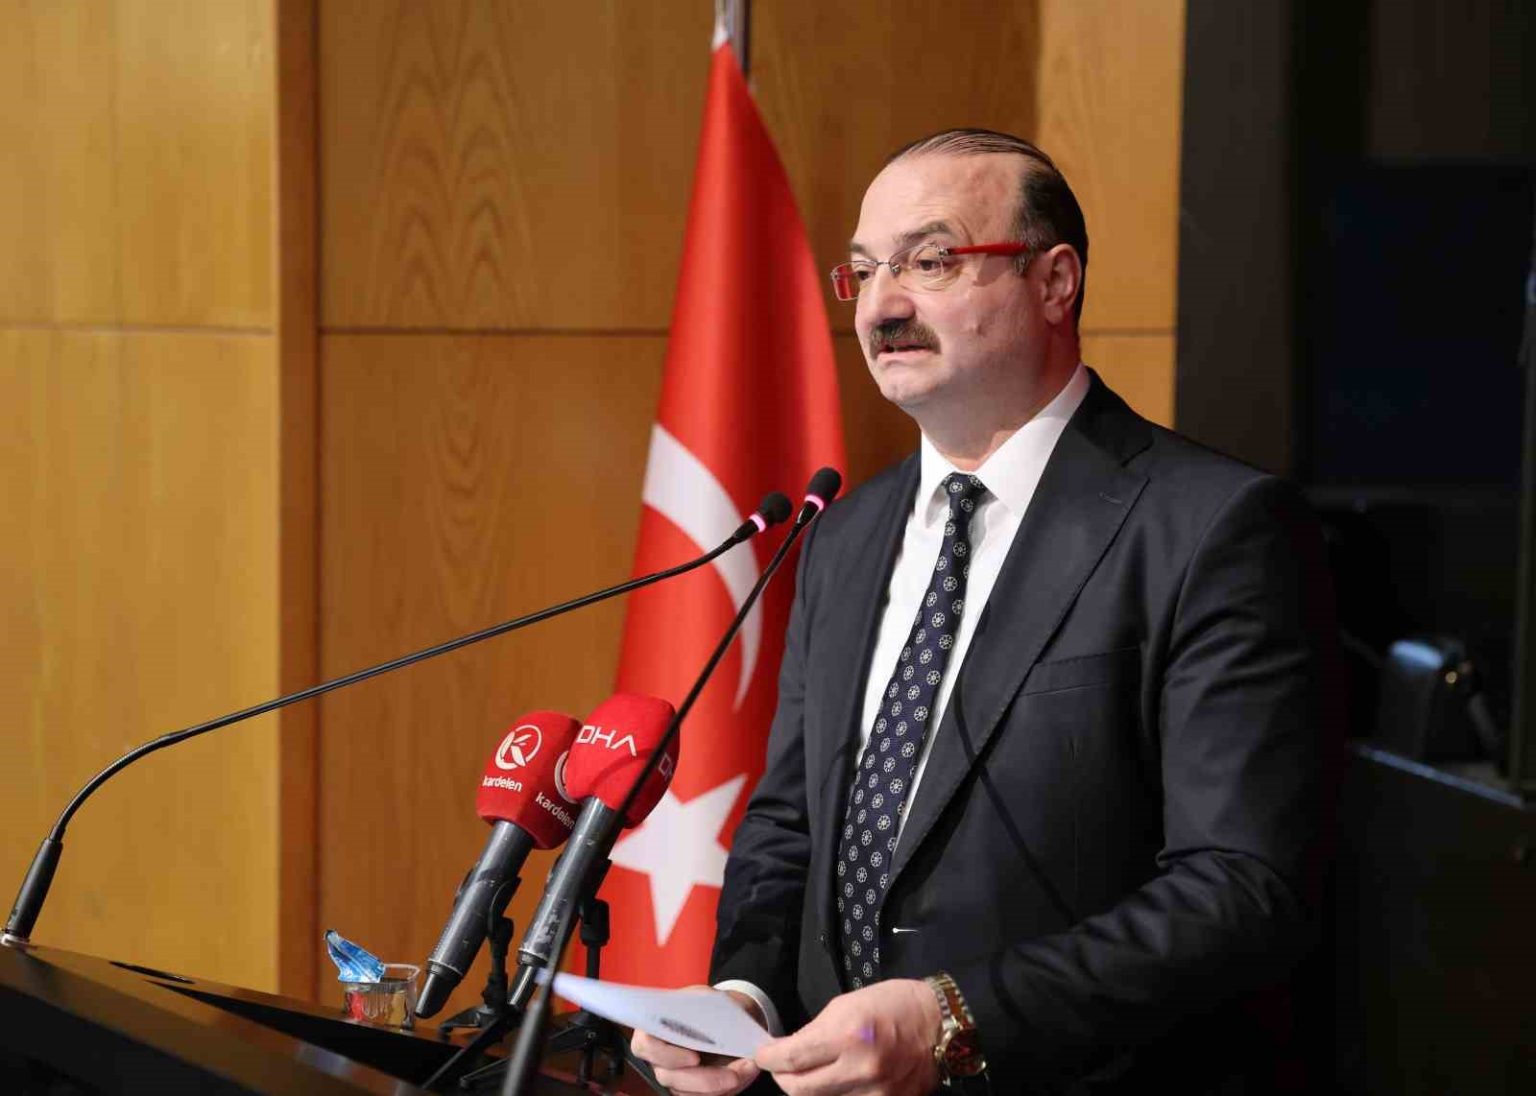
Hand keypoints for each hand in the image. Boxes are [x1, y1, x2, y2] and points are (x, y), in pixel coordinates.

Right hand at [629, 987, 762, 1094]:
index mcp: (655, 1026)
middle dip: (704, 1079)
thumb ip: (705, 1009)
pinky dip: (725, 1089)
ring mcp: (672, 1074)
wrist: (730, 1018)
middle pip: (668, 1076)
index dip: (666, 1055)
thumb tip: (709, 1021)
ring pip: (687, 1092)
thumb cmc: (714, 1006)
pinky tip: (744, 1074)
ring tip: (747, 1068)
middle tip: (734, 1074)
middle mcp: (659, 1054)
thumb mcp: (711, 999)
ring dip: (720, 1085)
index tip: (695, 1057)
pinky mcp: (689, 1088)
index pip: (644, 1044)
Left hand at [754, 979, 941, 1094]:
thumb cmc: (892, 1005)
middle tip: (780, 1067)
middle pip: (799, 1090)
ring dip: (807, 1089)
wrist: (940, 1024)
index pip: (792, 1059)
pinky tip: (835, 1082)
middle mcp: (860, 1068)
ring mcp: (875, 1093)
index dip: (769, 1059)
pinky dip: (834, 1095)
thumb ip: (816, 1031)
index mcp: (847, 1035)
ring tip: (810, 1073)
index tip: (763, 1055)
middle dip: (782, 1078)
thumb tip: (788, 1051)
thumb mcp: (846, 1005)